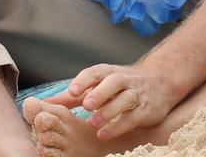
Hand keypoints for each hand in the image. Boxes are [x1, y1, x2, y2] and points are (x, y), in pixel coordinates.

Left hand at [47, 63, 180, 140]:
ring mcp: (136, 94)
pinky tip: (104, 134)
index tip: (72, 91)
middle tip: (85, 105)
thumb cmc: (119, 86)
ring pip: (125, 99)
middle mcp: (123, 80)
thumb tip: (47, 103)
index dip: (84, 80)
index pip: (95, 72)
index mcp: (108, 72)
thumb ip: (73, 96)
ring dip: (109, 110)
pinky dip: (119, 126)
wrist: (158, 83)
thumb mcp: (97, 86)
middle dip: (99, 93)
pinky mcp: (146, 110)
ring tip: (93, 123)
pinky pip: (133, 117)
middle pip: (113, 82)